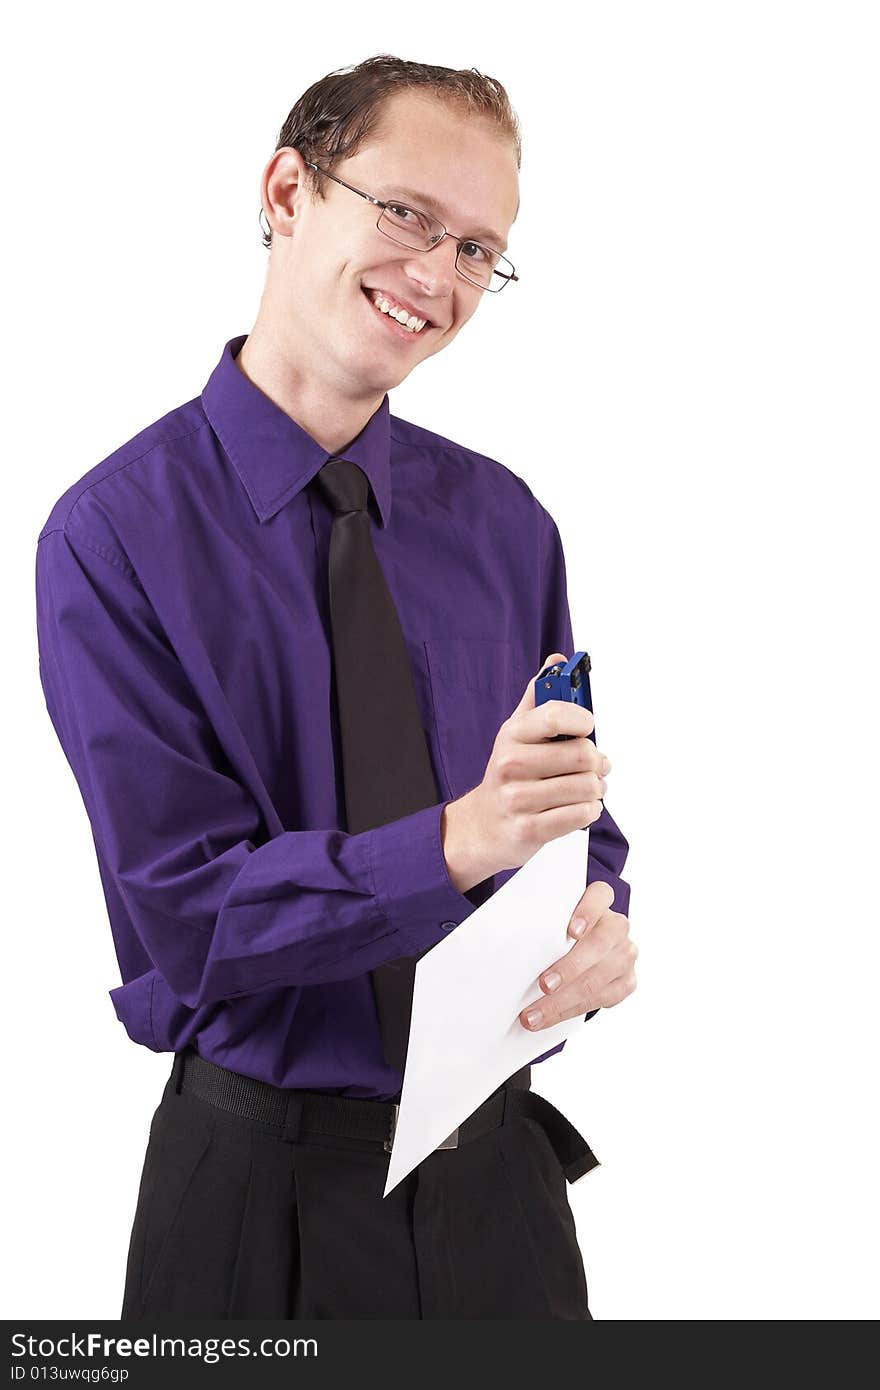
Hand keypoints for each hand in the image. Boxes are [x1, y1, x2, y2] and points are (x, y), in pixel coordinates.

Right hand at [443, 652, 611, 888]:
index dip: (582, 720)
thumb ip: (539, 697)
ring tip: (589, 788)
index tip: (587, 727)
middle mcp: (510, 764)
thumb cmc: (508, 774)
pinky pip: (580, 815)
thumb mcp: (517, 732)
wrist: (481, 826)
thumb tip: (557, 661)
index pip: (554, 715)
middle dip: (598, 762)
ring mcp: (518, 799)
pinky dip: (590, 811)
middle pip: (581, 755)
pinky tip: (581, 807)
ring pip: (586, 787)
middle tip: (596, 765)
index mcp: (511, 734)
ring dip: (597, 788)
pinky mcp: (529, 829)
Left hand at [519, 879, 637, 1030]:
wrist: (580, 950)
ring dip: (563, 1000)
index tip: (571, 931)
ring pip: (598, 979)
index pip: (601, 895)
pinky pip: (602, 1000)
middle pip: (599, 944)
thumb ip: (542, 921)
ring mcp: (626, 954)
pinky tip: (550, 1018)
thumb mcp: (552, 919)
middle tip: (543, 985)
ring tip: (534, 1015)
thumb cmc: (557, 931)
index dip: (588, 912)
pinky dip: (571, 1011)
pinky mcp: (627, 982)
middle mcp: (617, 926)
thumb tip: (502, 936)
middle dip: (569, 968)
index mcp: (600, 901)